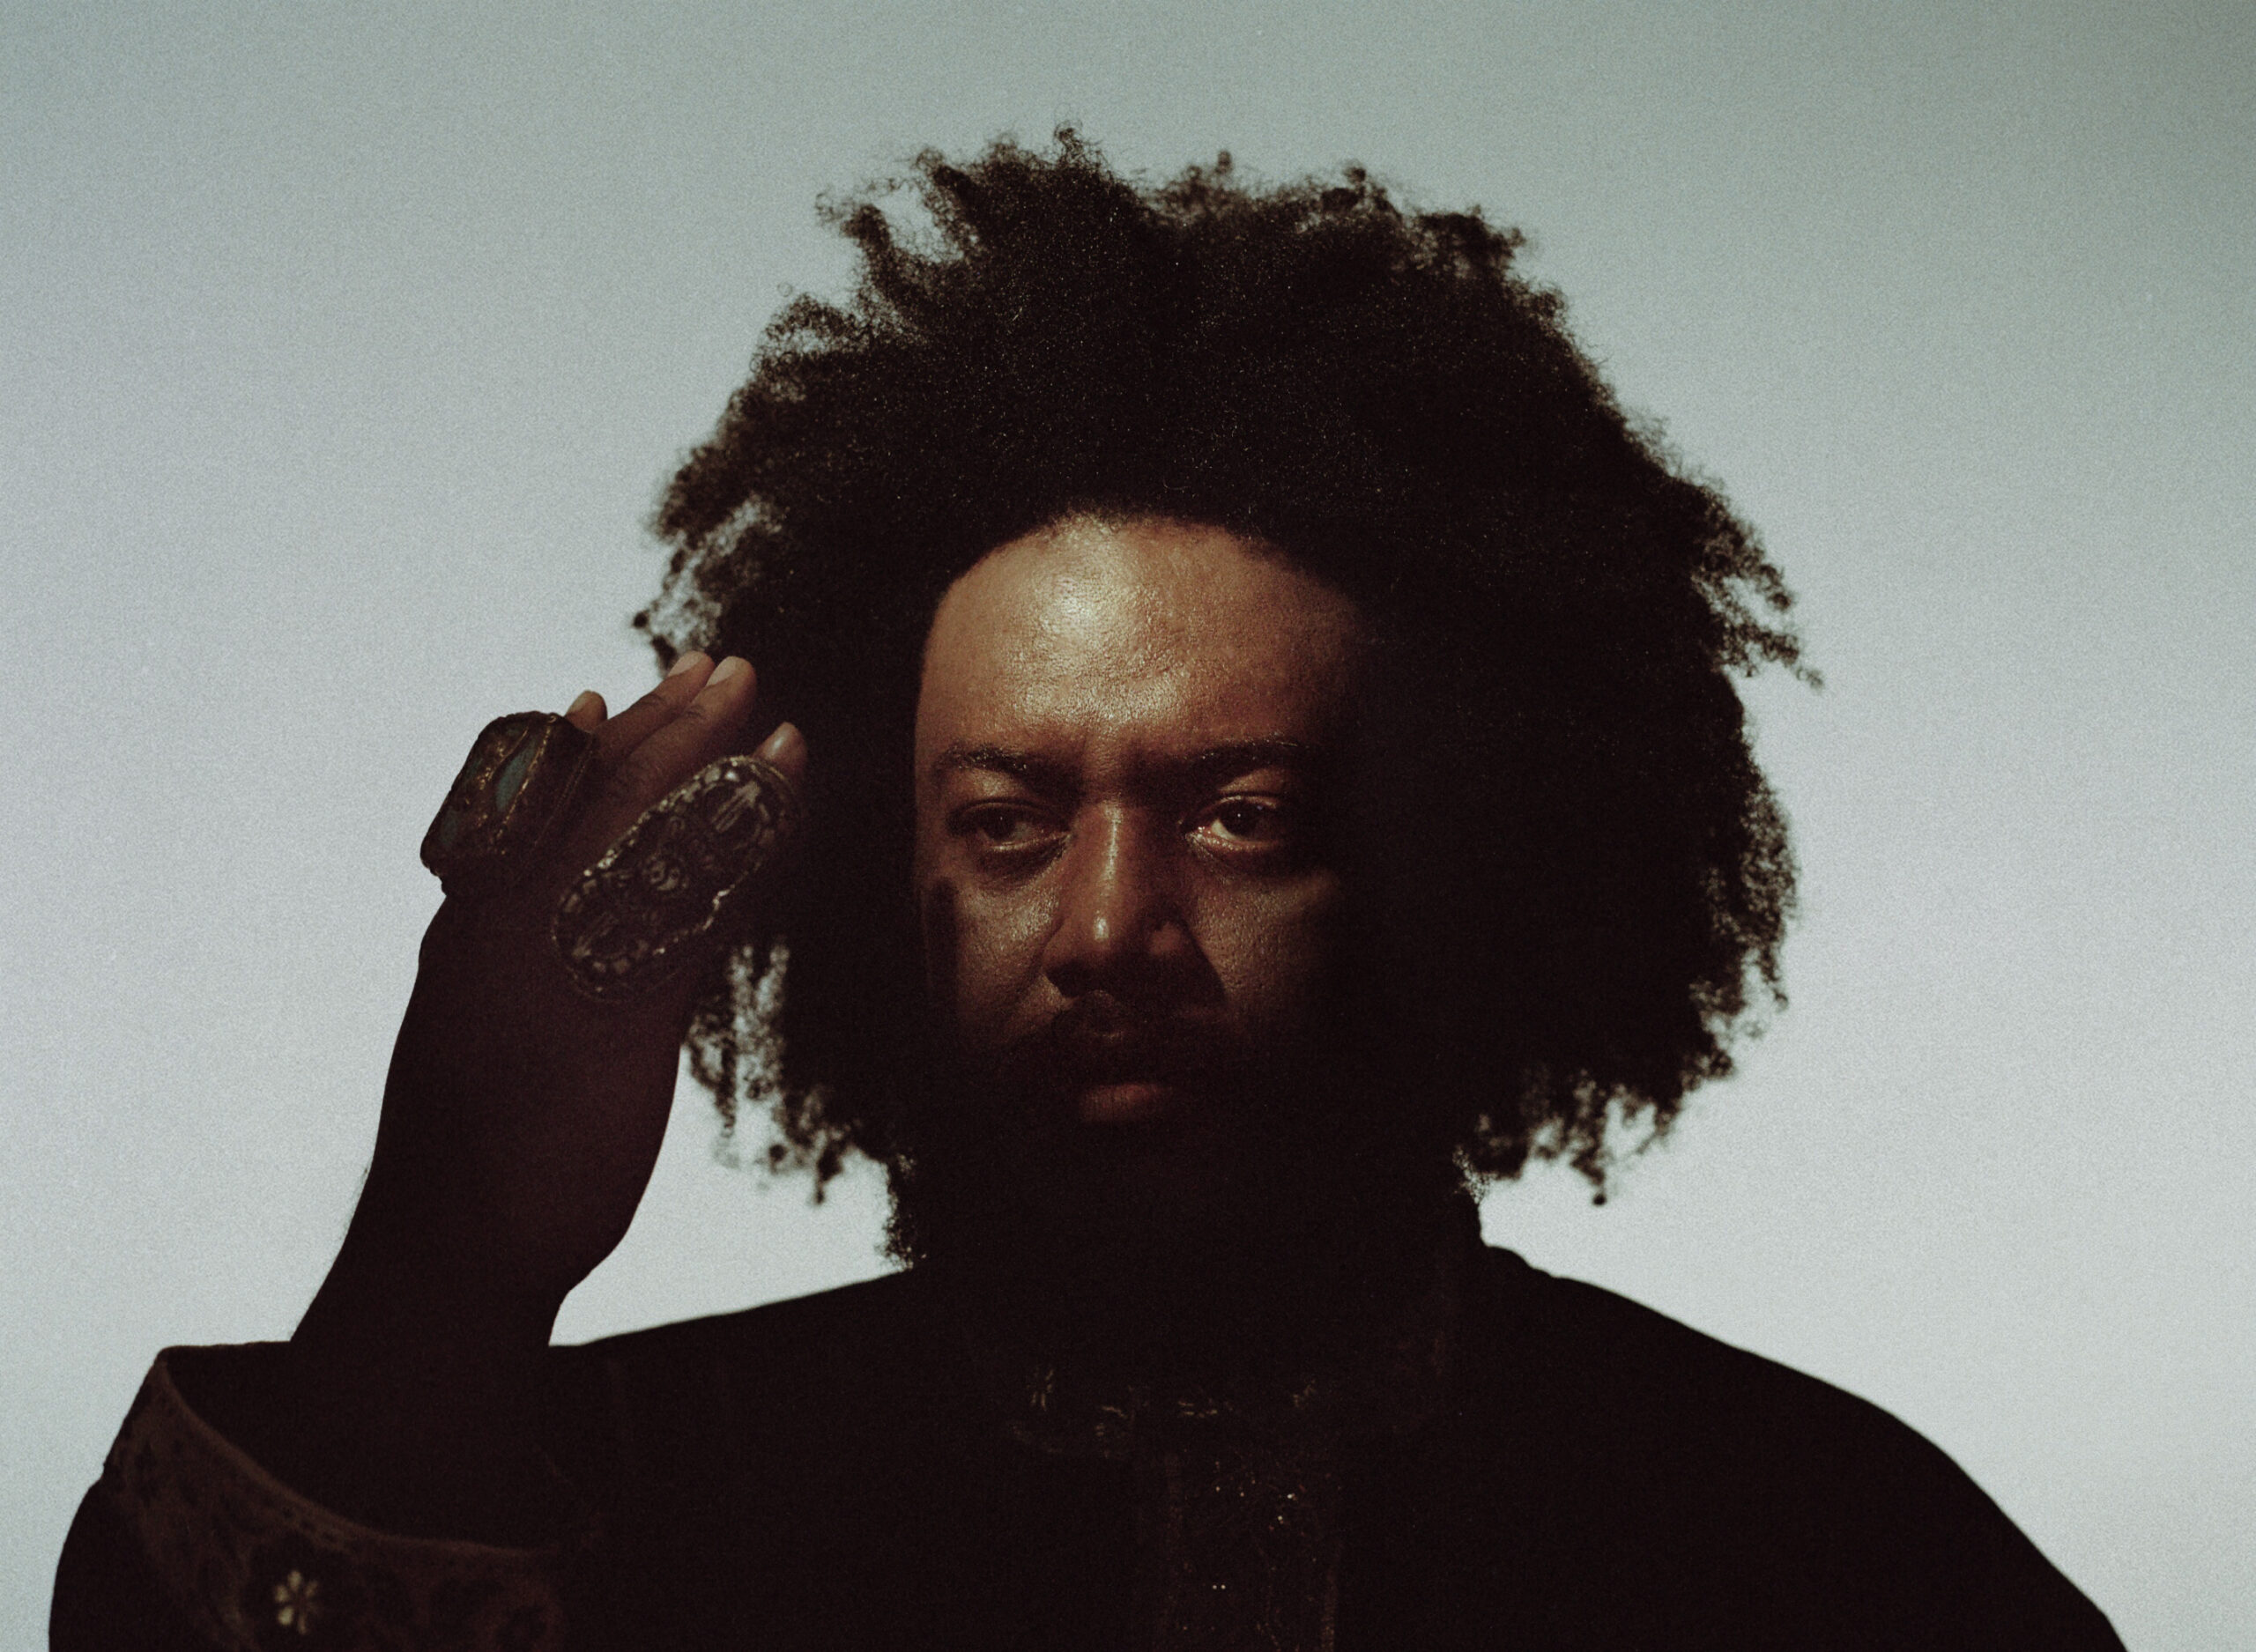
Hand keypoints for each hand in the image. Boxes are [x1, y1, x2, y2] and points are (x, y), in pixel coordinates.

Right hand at [301, 652, 804, 1371]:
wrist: (452, 1252)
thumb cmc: (465, 1157)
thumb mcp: (466, 1042)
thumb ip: (494, 973)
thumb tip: (511, 937)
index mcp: (468, 928)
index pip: (526, 806)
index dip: (582, 747)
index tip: (618, 697)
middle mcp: (510, 923)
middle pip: (595, 796)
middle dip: (669, 727)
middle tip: (726, 667)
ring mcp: (563, 961)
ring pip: (648, 831)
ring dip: (718, 761)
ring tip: (771, 710)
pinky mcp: (619, 1011)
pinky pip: (698, 900)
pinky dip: (747, 837)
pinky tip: (782, 795)